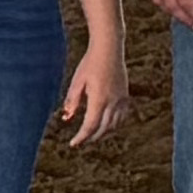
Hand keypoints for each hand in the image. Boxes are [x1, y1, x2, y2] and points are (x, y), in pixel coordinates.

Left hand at [54, 33, 126, 147]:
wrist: (109, 48)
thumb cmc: (90, 63)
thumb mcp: (77, 81)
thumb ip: (72, 101)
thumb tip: (66, 118)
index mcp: (99, 99)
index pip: (90, 126)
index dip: (81, 137)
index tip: (73, 144)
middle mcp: (113, 102)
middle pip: (102, 129)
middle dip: (91, 138)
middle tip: (80, 141)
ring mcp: (121, 99)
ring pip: (114, 125)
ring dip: (103, 133)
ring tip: (92, 135)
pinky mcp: (125, 96)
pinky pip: (121, 117)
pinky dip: (113, 124)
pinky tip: (106, 125)